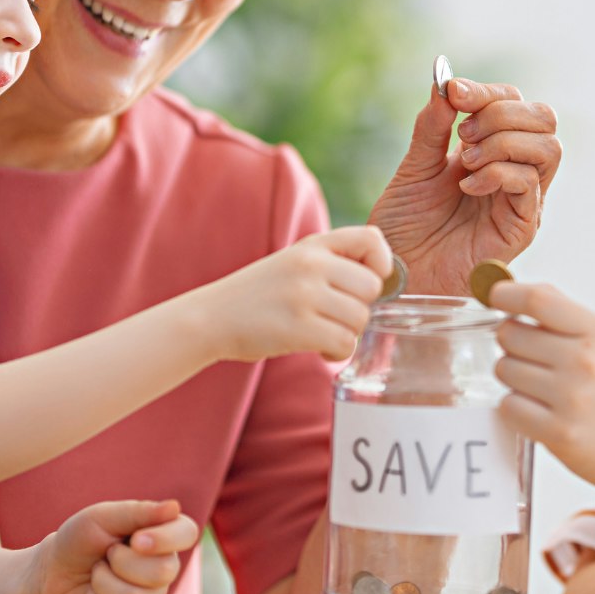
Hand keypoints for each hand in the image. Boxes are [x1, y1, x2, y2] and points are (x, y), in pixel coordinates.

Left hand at [28, 499, 199, 593]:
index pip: (187, 533)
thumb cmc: (79, 540)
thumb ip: (138, 511)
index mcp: (162, 534)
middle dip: (121, 563)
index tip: (136, 540)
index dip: (164, 539)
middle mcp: (164, 565)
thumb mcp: (103, 517)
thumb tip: (174, 507)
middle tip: (107, 554)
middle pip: (162, 571)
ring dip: (103, 584)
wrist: (52, 572)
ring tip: (97, 574)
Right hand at [207, 226, 389, 361]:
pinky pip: (344, 343)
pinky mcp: (297, 328)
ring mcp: (304, 295)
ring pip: (361, 319)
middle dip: (361, 308)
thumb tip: (383, 278)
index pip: (371, 240)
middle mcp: (310, 264)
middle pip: (372, 288)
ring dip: (348, 333)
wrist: (211, 317)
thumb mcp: (294, 262)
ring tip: (324, 334)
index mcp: (313, 245)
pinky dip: (337, 352)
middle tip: (337, 317)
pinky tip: (320, 349)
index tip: (369, 282)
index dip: (381, 263)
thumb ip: (332, 262)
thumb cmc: (261, 294)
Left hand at [368, 79, 558, 296]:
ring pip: (548, 147)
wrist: (396, 274)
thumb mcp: (414, 167)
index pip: (514, 103)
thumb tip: (446, 82)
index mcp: (493, 152)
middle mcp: (516, 172)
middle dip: (502, 113)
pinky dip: (497, 173)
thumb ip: (433, 127)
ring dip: (503, 142)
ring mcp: (523, 200)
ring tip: (465, 161)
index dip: (487, 92)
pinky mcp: (522, 227)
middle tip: (461, 136)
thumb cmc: (405, 228)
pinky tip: (466, 187)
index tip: (453, 93)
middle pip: (544, 118)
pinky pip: (530, 184)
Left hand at [489, 282, 594, 487]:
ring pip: (504, 370)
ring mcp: (572, 398)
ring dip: (512, 377)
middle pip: (510, 334)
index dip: (506, 294)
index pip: (538, 300)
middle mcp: (585, 361)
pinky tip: (538, 411)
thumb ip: (560, 312)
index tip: (495, 296)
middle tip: (531, 358)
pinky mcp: (559, 433)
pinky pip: (507, 406)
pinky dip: (515, 407)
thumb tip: (509, 289)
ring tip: (541, 388)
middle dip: (511, 343)